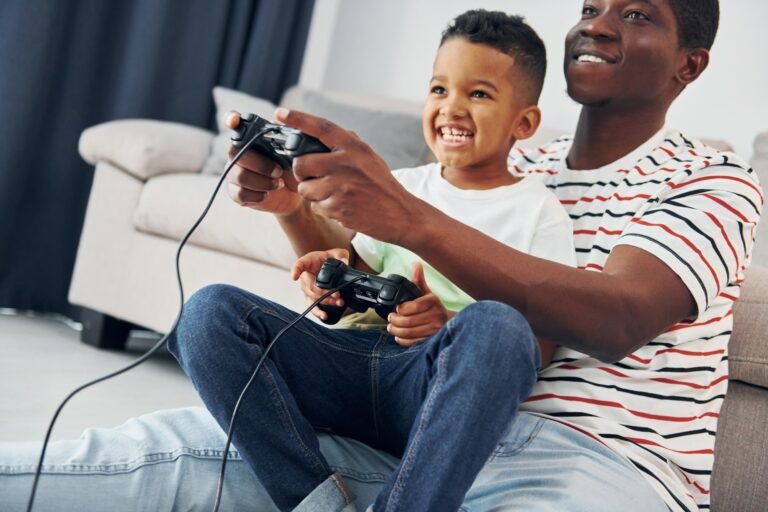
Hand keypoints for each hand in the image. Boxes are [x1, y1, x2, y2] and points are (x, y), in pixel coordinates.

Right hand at [225, 111, 303, 215]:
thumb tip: (280, 120)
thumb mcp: (295, 151)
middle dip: (260, 163)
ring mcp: (234, 172)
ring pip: (239, 175)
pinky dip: (257, 195)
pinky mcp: (236, 192)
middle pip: (234, 152)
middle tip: (279, 171)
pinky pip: (240, 193)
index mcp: (251, 138)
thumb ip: (287, 136)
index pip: (234, 122)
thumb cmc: (293, 169)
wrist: (295, 195)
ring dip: (262, 181)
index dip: (231, 119)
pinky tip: (268, 193)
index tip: (234, 120)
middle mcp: (238, 152)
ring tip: (278, 183)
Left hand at [274, 108, 419, 243]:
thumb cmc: (382, 186)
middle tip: (312, 176)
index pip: (321, 127)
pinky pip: (315, 207)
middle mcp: (345, 164)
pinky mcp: (337, 208)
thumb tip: (319, 134)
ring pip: (305, 188)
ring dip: (313, 193)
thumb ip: (346, 146)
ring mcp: (340, 187)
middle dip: (301, 173)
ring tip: (333, 194)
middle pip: (301, 164)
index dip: (298, 119)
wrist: (401, 215)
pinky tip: (341, 206)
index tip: (280, 113)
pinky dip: (324, 208)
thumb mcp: (369, 157)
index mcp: (354, 147)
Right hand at [291, 248, 350, 321]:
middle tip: (337, 294)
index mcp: (308, 263)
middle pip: (310, 287)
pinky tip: (324, 316)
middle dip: (324, 293)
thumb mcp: (337, 253)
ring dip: (326, 302)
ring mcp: (307, 289)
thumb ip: (341, 255)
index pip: (299, 265)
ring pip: (313, 298)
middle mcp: (304, 277)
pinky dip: (318, 312)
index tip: (294, 277)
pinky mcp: (312, 298)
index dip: (296, 271)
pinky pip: (313, 307)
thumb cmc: (329, 258)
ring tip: (338, 302)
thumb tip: (344, 262)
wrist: (328, 265)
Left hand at [387, 262, 452, 345]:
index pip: (414, 306)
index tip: (396, 309)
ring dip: (396, 330)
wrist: (448, 322)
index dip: (401, 309)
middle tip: (390, 318)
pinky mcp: (431, 340)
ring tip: (391, 327)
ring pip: (409, 332)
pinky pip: (413, 342)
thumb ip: (418, 280)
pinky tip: (398, 336)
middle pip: (409, 321)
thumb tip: (416, 264)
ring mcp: (434, 329)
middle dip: (395, 320)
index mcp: (433, 301)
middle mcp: (436, 315)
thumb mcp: (426, 292)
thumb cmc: (433, 307)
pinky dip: (402, 340)